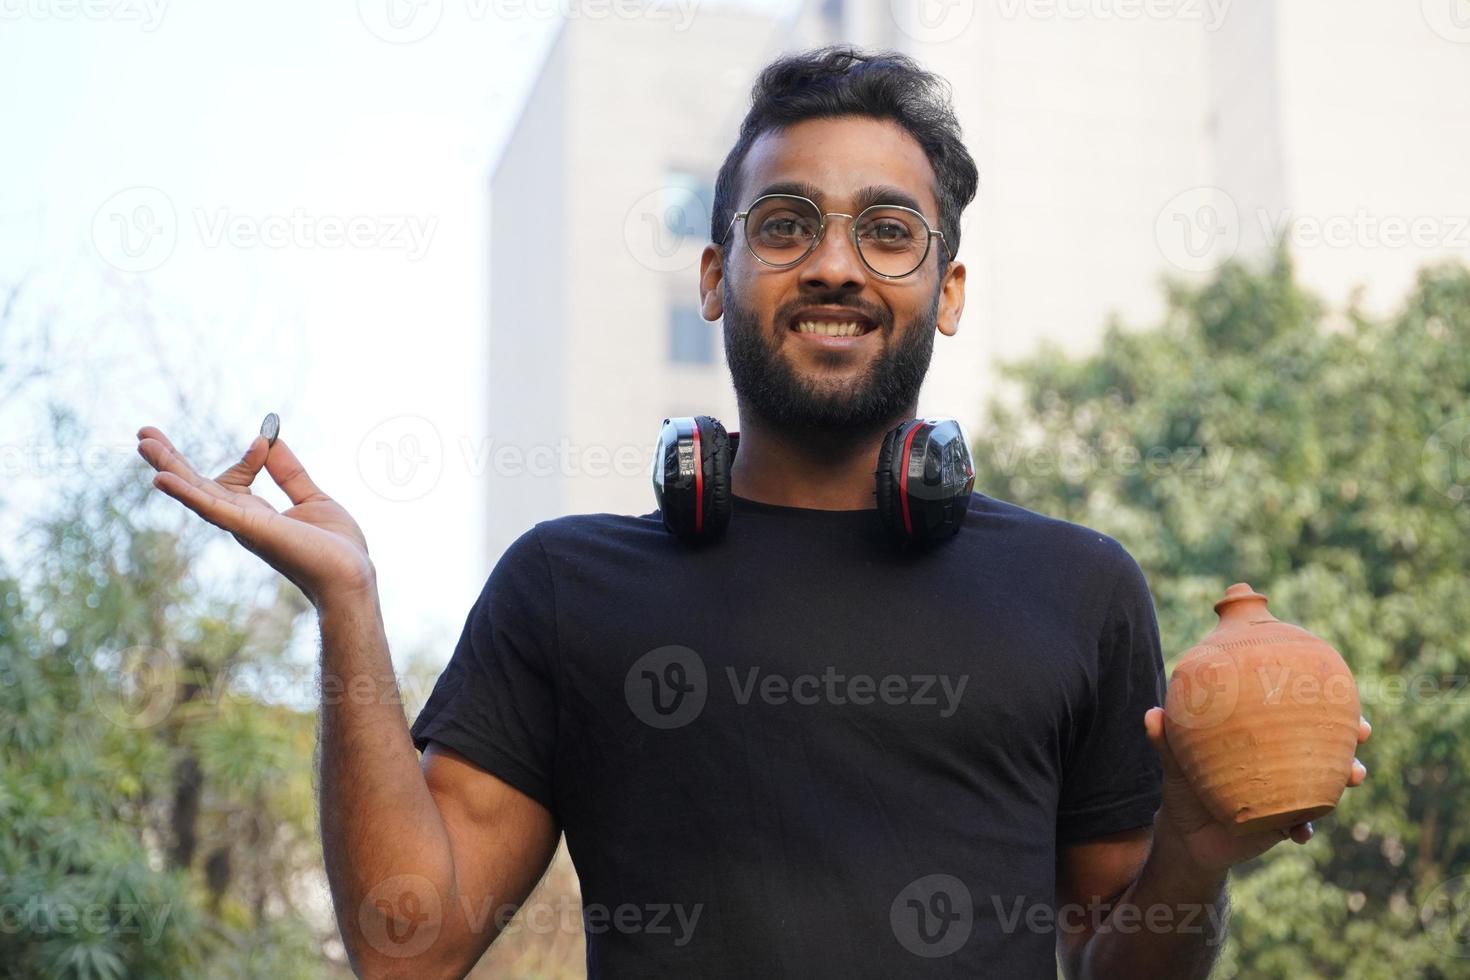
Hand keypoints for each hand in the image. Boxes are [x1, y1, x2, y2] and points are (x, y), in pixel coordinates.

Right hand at [136, 425, 375, 607]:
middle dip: (171, 460)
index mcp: (256, 514)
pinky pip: (211, 509)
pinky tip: (161, 479)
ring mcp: (242, 525)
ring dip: (168, 468)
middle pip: (197, 486)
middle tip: (144, 433)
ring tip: (143, 442)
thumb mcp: (314, 499)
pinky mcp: (249, 529)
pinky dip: (186, 494)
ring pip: (196, 493)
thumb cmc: (336, 548)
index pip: (233, 480)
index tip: (266, 439)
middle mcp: (242, 521)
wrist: (351, 576)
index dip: (250, 457)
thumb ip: (290, 472)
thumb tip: (271, 439)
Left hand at [1142, 706, 1370, 874]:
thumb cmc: (1185, 786)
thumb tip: (1152, 715)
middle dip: (1349, 736)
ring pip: (1327, 783)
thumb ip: (1167, 741)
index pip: (1296, 715)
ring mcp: (1289, 793)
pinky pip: (1304, 825)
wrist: (1187, 834)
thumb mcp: (1176, 763)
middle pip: (1326, 746)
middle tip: (1361, 732)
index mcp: (1261, 740)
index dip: (1320, 702)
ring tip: (1352, 776)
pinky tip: (1301, 833)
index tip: (1337, 688)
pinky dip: (1305, 828)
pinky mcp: (1285, 823)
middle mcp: (1282, 763)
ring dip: (1343, 778)